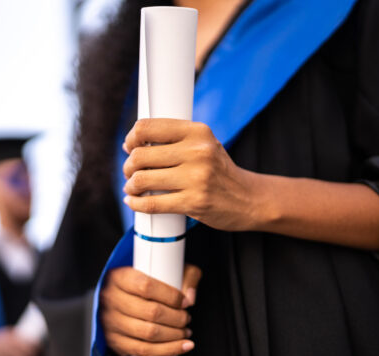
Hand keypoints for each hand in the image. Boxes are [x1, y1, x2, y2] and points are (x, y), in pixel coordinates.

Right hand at [100, 264, 201, 355]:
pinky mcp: (115, 341)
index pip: (146, 287)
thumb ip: (185, 275)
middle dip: (177, 318)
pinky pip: (144, 351)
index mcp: (119, 277)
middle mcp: (111, 299)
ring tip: (184, 330)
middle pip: (151, 312)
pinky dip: (168, 350)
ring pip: (149, 334)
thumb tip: (190, 298)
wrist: (120, 296)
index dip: (171, 296)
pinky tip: (183, 345)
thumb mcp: (166, 268)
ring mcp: (111, 322)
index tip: (184, 301)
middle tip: (186, 317)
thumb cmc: (144, 282)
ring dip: (174, 335)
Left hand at [122, 118, 265, 230]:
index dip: (131, 138)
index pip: (148, 127)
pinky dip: (136, 204)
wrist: (249, 198)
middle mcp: (197, 151)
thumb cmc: (218, 171)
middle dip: (128, 167)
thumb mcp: (203, 145)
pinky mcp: (194, 202)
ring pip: (142, 180)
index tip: (129, 147)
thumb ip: (174, 140)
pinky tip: (134, 202)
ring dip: (131, 186)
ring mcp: (196, 178)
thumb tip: (130, 144)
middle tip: (130, 173)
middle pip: (140, 156)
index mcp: (197, 132)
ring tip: (133, 188)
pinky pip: (151, 204)